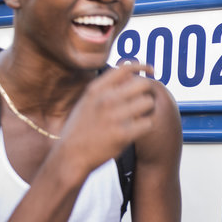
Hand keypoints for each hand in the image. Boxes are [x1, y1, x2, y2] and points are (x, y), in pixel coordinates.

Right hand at [58, 62, 157, 176]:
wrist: (70, 155)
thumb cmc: (81, 128)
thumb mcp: (87, 101)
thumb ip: (106, 88)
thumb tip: (131, 74)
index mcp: (96, 89)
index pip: (125, 68)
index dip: (142, 66)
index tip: (151, 71)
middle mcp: (105, 99)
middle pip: (143, 84)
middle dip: (147, 91)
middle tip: (144, 101)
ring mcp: (114, 116)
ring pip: (148, 102)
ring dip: (148, 110)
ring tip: (140, 116)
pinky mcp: (123, 134)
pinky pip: (148, 122)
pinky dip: (146, 126)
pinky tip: (137, 130)